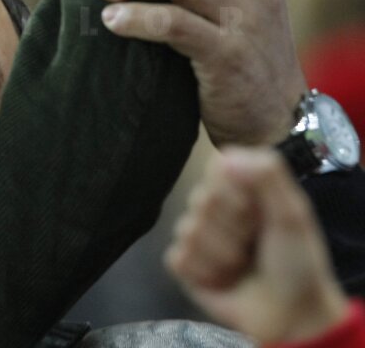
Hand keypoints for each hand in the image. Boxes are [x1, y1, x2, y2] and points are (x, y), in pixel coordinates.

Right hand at [166, 148, 348, 343]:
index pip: (217, 169)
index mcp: (241, 189)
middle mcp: (215, 207)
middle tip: (255, 244)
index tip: (259, 211)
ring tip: (243, 266)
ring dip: (223, 255)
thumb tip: (223, 156)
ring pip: (188, 230)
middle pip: (201, 200)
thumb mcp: (293, 214)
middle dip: (233, 229)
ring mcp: (197, 236)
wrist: (291, 318)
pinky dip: (204, 273)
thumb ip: (267, 176)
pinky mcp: (184, 265)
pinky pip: (177, 258)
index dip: (236, 192)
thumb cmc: (297, 263)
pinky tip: (223, 280)